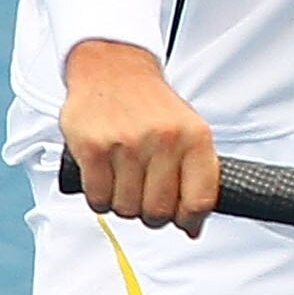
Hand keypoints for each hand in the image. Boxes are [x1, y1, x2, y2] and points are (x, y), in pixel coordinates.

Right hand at [60, 42, 218, 233]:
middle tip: (145, 197)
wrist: (113, 67)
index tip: (183, 221)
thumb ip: (197, 176)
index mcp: (194, 137)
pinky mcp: (93, 148)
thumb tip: (193, 227)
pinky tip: (105, 179)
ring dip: (123, 204)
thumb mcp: (188, 130)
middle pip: (159, 211)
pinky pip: (98, 199)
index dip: (190, 220)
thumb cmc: (151, 106)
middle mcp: (163, 139)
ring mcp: (127, 144)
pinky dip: (101, 198)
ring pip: (127, 209)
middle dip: (151, 214)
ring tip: (124, 181)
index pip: (199, 200)